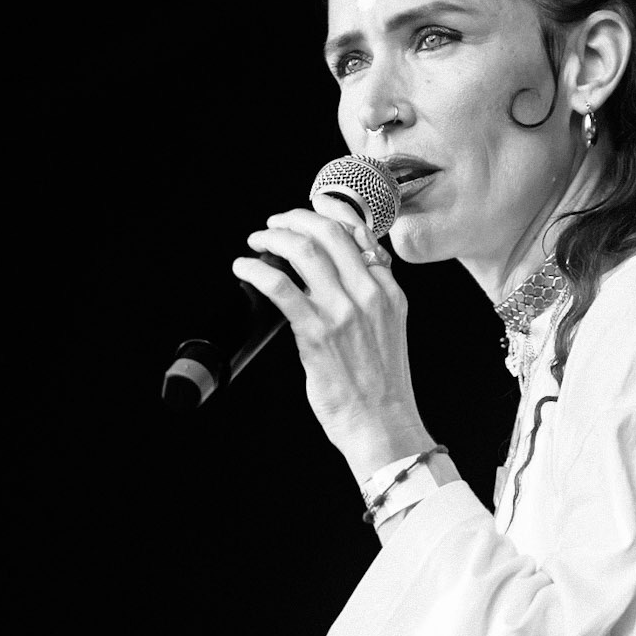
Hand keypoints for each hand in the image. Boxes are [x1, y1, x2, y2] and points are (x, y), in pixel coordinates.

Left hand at [232, 197, 429, 474]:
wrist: (383, 426)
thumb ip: (373, 296)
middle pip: (327, 232)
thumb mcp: (390, 329)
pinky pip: (280, 286)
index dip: (327, 212)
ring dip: (271, 238)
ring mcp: (344, 312)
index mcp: (389, 291)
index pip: (358, 232)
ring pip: (303, 250)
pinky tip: (244, 269)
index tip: (307, 210)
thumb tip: (349, 271)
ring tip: (257, 242)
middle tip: (273, 226)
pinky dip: (257, 270)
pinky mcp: (317, 333)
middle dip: (292, 219)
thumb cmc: (382, 388)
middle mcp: (370, 294)